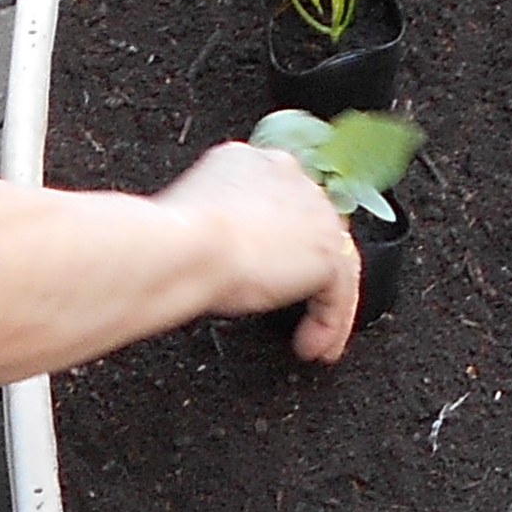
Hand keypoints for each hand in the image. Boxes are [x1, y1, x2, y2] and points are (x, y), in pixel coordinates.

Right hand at [160, 134, 361, 362]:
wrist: (183, 248)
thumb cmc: (171, 241)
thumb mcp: (192, 221)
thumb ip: (218, 226)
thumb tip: (221, 254)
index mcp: (253, 164)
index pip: (282, 202)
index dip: (279, 242)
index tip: (267, 271)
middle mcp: (289, 179)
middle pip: (315, 230)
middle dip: (306, 273)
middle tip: (295, 308)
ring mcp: (314, 211)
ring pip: (334, 264)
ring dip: (324, 309)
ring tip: (312, 341)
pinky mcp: (327, 250)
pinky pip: (339, 294)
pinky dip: (329, 325)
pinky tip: (311, 346)